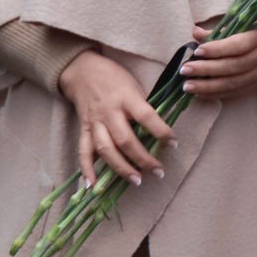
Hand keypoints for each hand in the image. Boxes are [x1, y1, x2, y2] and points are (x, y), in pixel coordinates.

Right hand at [60, 51, 174, 186]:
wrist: (82, 71)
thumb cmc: (115, 78)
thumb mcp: (134, 85)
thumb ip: (143, 107)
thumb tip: (159, 130)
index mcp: (126, 97)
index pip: (147, 117)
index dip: (161, 132)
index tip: (173, 144)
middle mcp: (109, 112)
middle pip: (125, 140)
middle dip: (143, 159)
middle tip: (159, 172)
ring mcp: (95, 122)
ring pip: (106, 149)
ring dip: (121, 168)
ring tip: (137, 181)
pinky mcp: (83, 129)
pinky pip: (83, 152)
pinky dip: (87, 170)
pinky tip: (93, 186)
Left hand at [179, 21, 256, 100]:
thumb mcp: (246, 25)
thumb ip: (221, 31)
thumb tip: (195, 33)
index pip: (237, 46)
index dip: (217, 49)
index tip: (197, 51)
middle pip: (232, 67)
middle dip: (206, 70)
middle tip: (185, 70)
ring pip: (233, 83)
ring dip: (208, 86)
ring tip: (187, 86)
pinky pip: (235, 93)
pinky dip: (216, 94)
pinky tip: (200, 94)